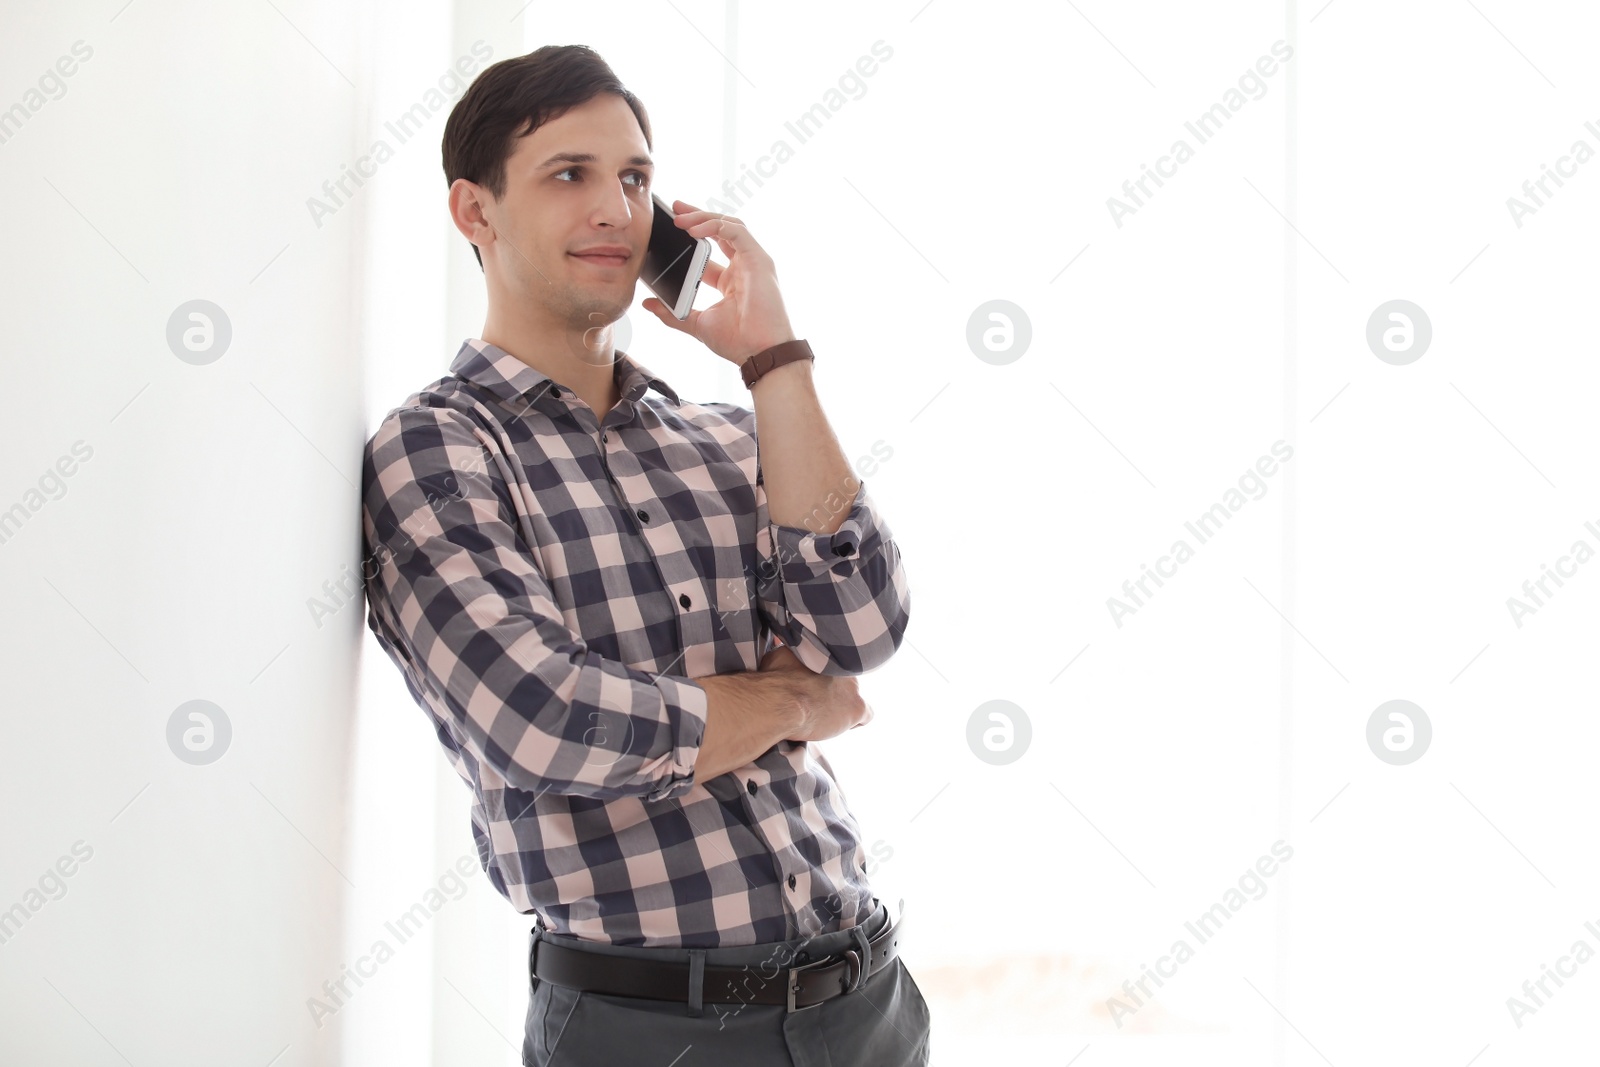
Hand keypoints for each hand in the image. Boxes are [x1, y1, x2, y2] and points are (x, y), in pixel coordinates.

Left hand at [640, 200, 796, 365]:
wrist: (759, 354)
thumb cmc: (737, 342)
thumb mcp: (696, 323)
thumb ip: (672, 313)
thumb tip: (647, 303)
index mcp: (730, 280)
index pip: (710, 248)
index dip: (692, 235)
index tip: (672, 225)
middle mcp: (743, 267)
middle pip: (720, 230)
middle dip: (697, 215)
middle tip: (675, 209)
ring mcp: (752, 262)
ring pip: (729, 225)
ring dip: (703, 217)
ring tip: (680, 218)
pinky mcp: (759, 260)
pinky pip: (736, 231)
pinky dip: (715, 226)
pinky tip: (694, 229)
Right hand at [760, 641, 872, 739]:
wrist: (780, 702)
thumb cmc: (774, 681)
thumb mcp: (778, 658)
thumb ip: (790, 656)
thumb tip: (787, 656)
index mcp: (825, 652)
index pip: (831, 662)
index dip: (821, 677)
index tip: (810, 686)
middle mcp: (842, 664)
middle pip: (843, 680)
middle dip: (831, 690)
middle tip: (814, 701)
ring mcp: (852, 686)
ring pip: (853, 697)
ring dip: (842, 706)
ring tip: (823, 716)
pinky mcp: (857, 707)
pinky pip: (866, 715)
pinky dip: (854, 721)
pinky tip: (838, 724)